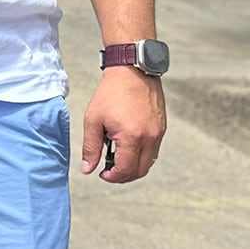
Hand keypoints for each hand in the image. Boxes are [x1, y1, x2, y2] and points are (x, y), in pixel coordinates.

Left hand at [80, 68, 165, 182]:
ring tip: (117, 157)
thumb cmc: (112, 92)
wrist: (132, 71)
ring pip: (149, 162)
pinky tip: (128, 146)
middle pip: (140, 171)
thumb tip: (88, 168)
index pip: (125, 170)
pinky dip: (141, 155)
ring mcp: (158, 133)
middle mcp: (150, 138)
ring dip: (134, 166)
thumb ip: (90, 147)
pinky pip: (154, 150)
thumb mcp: (93, 120)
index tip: (102, 174)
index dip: (112, 177)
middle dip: (123, 175)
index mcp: (132, 137)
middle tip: (109, 170)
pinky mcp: (161, 127)